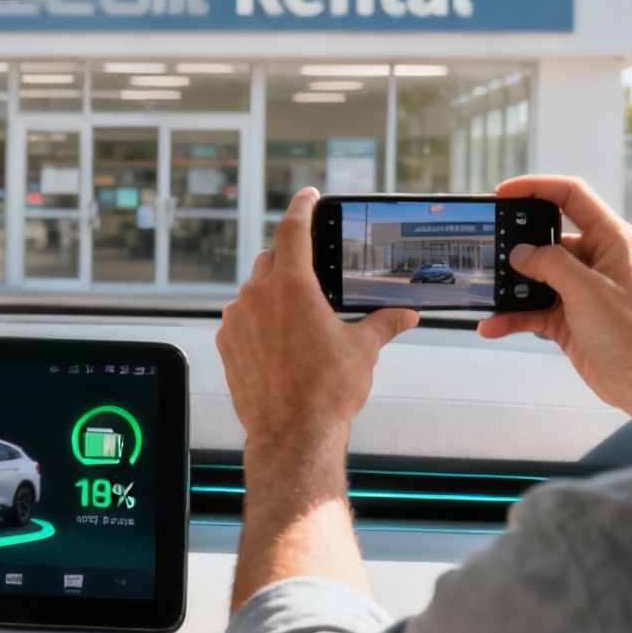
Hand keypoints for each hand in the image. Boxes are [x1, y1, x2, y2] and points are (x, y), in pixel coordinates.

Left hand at [218, 188, 417, 458]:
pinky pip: (242, 319)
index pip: (293, 229)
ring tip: (298, 314)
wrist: (292, 436)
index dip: (302, 207)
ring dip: (273, 292)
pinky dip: (259, 320)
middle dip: (290, 256)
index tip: (309, 196)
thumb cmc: (326, 393)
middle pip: (271, 258)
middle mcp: (257, 296)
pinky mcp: (226, 344)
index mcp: (292, 286)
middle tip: (310, 266)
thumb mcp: (363, 350)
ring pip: (254, 290)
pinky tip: (279, 341)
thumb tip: (406, 314)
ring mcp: (236, 320)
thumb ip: (384, 323)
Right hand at [478, 176, 631, 458]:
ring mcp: (581, 289)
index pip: (572, 196)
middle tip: (487, 245)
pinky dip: (512, 316)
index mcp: (611, 239)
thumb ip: (551, 265)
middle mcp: (596, 259)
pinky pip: (533, 309)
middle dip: (515, 242)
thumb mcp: (589, 291)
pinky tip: (493, 325)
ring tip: (485, 291)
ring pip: (535, 276)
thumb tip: (520, 254)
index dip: (536, 187)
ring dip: (510, 286)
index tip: (503, 192)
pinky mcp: (569, 316)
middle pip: (546, 238)